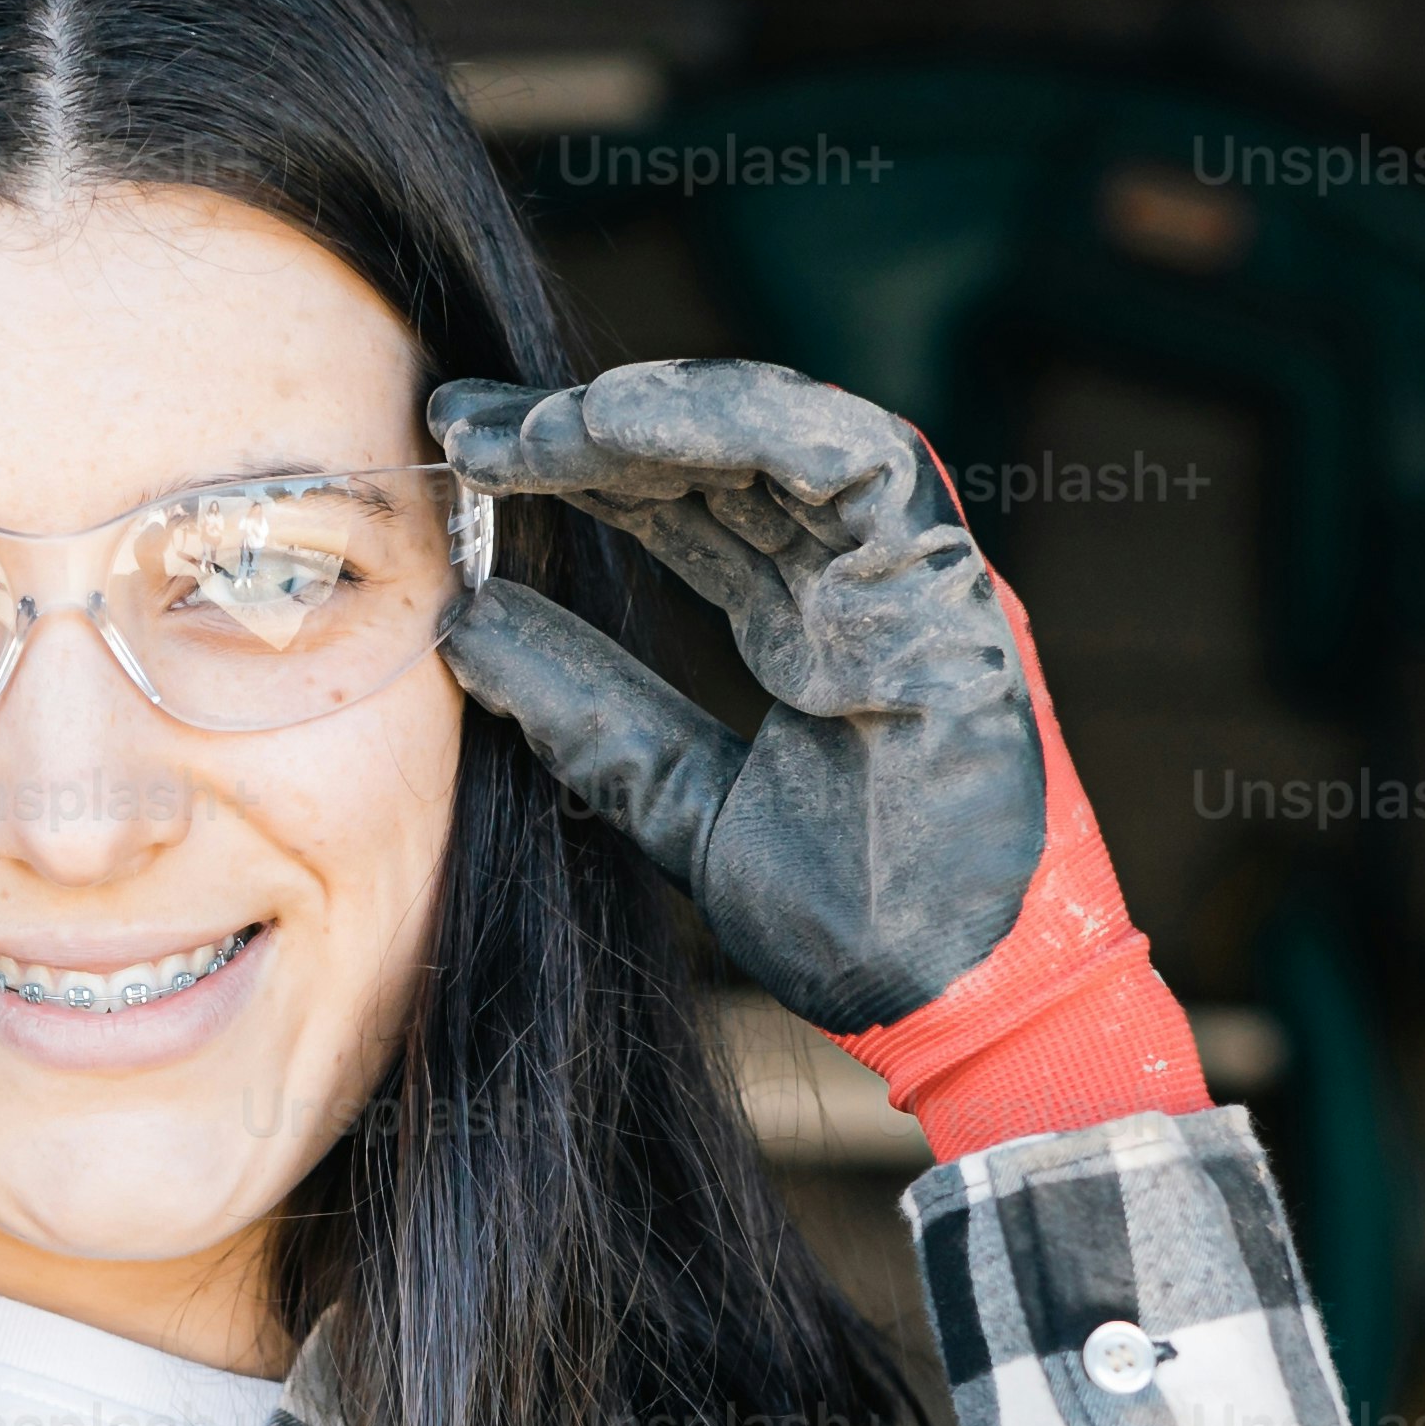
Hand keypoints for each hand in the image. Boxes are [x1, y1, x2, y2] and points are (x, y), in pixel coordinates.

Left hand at [433, 359, 1203, 1160]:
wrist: (957, 1009)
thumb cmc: (859, 929)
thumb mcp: (686, 804)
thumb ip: (593, 714)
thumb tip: (468, 627)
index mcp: (815, 632)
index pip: (694, 511)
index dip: (583, 471)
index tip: (468, 456)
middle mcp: (865, 585)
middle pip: (723, 461)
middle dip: (589, 430)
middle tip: (467, 421)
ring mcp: (915, 579)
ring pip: (784, 432)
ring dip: (650, 416)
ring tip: (530, 426)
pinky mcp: (954, 587)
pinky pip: (856, 458)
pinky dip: (741, 421)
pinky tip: (623, 425)